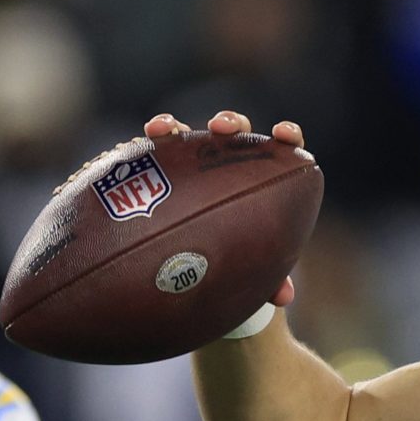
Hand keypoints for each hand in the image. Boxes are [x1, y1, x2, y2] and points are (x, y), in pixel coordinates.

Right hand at [146, 109, 306, 313]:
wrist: (197, 269)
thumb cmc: (236, 262)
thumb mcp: (252, 271)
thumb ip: (269, 279)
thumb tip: (284, 297)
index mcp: (264, 179)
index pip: (281, 149)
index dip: (286, 136)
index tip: (285, 134)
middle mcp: (230, 164)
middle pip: (235, 133)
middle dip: (230, 123)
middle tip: (222, 128)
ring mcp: (195, 164)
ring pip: (188, 136)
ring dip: (177, 125)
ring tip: (166, 130)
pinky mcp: (161, 170)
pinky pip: (151, 156)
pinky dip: (143, 150)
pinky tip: (133, 148)